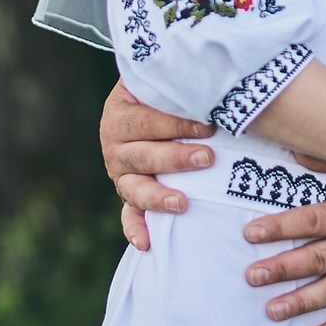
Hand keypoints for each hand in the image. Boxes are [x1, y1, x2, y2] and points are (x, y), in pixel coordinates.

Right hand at [100, 80, 213, 249]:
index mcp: (120, 114)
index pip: (148, 121)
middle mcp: (114, 145)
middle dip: (176, 158)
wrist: (153, 102)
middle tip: (207, 158)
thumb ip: (182, 85)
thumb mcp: (170, 83)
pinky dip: (135, 229)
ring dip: (159, 196)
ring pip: (135, 188)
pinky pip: (129, 215)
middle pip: (143, 155)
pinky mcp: (129, 195)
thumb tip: (211, 89)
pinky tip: (146, 242)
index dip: (178, 124)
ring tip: (183, 202)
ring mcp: (121, 173)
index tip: (209, 125)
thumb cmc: (170, 92)